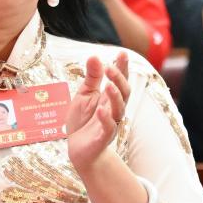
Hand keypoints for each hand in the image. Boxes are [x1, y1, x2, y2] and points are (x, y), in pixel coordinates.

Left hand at [66, 52, 129, 174]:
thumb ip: (92, 78)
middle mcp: (114, 109)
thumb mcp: (84, 95)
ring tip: (109, 86)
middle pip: (124, 93)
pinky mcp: (102, 138)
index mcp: (109, 97)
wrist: (78, 149)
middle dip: (119, 80)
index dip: (122, 67)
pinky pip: (108, 128)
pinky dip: (105, 119)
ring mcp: (110, 123)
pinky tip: (100, 110)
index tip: (122, 53)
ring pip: (119, 109)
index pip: (120, 80)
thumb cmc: (83, 120)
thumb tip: (95, 56)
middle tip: (110, 68)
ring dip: (115, 97)